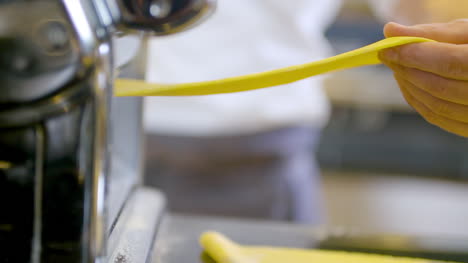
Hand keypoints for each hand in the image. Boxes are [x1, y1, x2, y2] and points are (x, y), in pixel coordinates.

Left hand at [379, 20, 467, 136]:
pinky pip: (441, 119)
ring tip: (398, 68)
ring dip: (409, 87)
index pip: (448, 62)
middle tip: (389, 57)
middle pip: (439, 87)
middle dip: (407, 71)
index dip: (414, 56)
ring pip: (437, 106)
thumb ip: (431, 33)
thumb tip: (390, 31)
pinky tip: (408, 85)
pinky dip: (418, 102)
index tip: (387, 49)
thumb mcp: (467, 32)